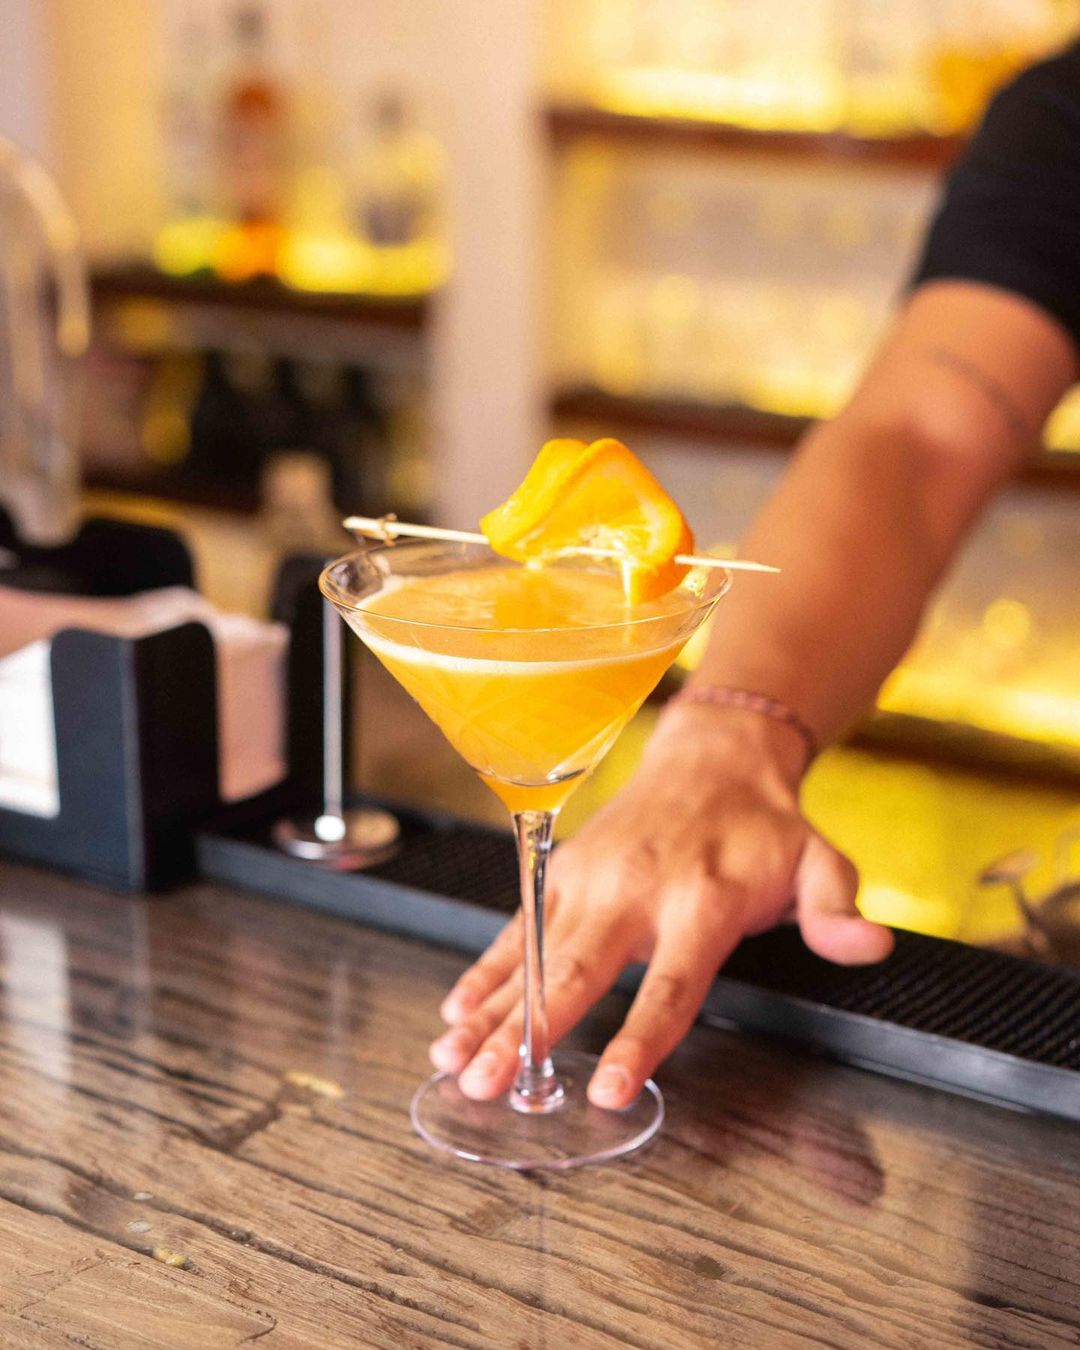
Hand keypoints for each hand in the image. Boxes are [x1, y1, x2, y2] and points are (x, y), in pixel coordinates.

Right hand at [428, 704, 893, 1107]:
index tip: (607, 1090)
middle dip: (529, 1033)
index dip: (639, 1038)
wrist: (711, 758)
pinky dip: (483, 973)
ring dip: (490, 1012)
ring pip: (532, 955)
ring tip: (452, 1061)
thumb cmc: (763, 827)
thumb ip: (836, 909)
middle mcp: (635, 890)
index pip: (669, 984)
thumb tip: (870, 946)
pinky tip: (456, 1016)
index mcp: (701, 900)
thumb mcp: (819, 863)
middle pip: (574, 971)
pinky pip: (515, 929)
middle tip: (492, 1086)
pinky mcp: (563, 873)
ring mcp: (590, 880)